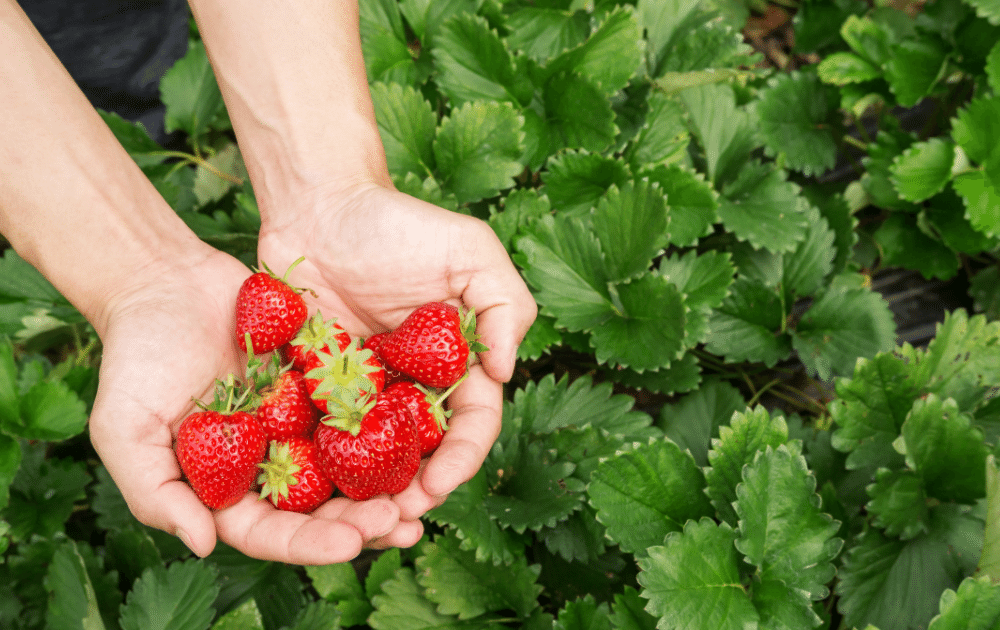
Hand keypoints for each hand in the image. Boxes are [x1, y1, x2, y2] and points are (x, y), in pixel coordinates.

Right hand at [87, 246, 405, 563]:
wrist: (165, 282)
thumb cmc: (136, 358)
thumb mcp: (125, 430)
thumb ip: (155, 493)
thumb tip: (204, 545)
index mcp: (228, 489)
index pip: (273, 533)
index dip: (312, 544)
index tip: (353, 541)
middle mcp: (270, 464)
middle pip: (322, 510)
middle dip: (364, 523)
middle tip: (405, 523)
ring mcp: (298, 425)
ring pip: (350, 467)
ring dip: (386, 485)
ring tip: (425, 494)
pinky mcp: (321, 386)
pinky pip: (360, 409)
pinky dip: (388, 425)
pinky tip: (422, 433)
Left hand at [257, 182, 536, 530]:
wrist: (319, 205)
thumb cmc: (399, 222)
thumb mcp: (472, 249)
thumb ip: (505, 305)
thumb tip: (507, 373)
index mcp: (455, 364)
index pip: (471, 423)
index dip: (462, 458)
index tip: (442, 483)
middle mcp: (412, 387)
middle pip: (422, 453)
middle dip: (416, 492)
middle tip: (396, 519)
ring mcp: (363, 393)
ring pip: (372, 458)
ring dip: (369, 495)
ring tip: (355, 524)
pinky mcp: (315, 389)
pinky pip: (317, 436)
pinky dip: (316, 469)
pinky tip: (305, 496)